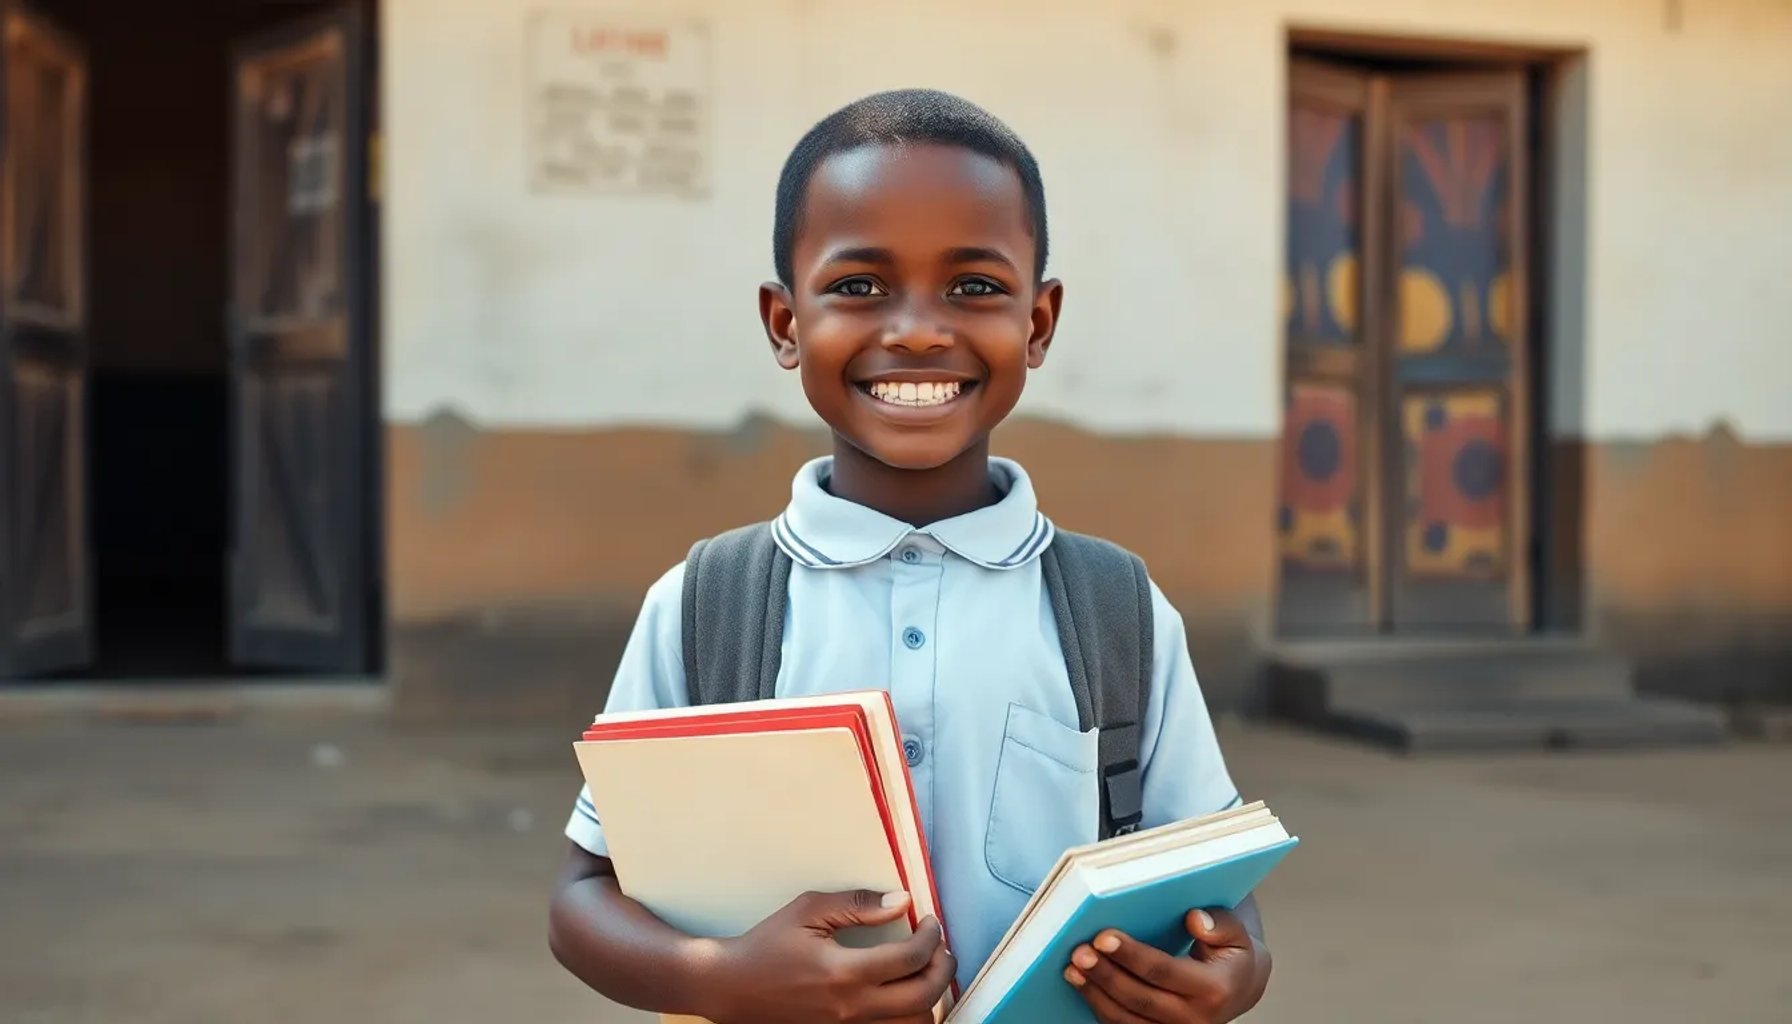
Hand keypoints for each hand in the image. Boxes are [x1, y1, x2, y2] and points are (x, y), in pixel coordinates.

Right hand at [703, 889, 953, 1023]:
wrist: (732, 988)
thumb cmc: (767, 944)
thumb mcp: (808, 911)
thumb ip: (857, 905)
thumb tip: (903, 901)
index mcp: (843, 973)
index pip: (910, 958)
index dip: (931, 937)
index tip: (930, 921)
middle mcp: (851, 1008)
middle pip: (923, 997)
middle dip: (943, 969)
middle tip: (940, 948)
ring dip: (930, 998)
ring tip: (924, 971)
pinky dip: (908, 1016)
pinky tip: (905, 995)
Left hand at [1063, 908, 1269, 1022]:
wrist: (1238, 989)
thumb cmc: (1231, 955)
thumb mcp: (1236, 934)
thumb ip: (1219, 923)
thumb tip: (1194, 919)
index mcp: (1214, 989)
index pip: (1165, 972)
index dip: (1132, 955)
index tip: (1103, 937)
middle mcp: (1194, 1019)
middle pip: (1140, 998)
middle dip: (1105, 974)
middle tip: (1079, 951)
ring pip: (1126, 1019)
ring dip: (1095, 993)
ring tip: (1073, 968)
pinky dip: (1099, 1006)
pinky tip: (1082, 983)